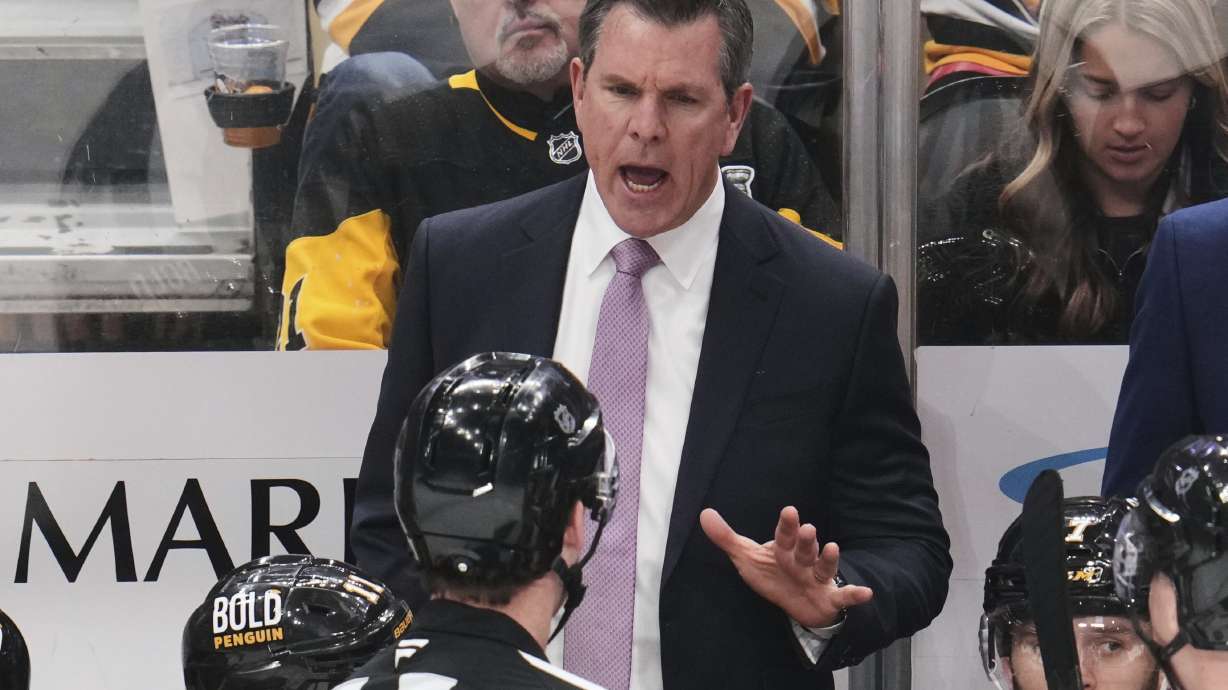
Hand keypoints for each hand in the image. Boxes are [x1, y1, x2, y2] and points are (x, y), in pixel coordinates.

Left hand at [700, 506, 873, 628]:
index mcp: (784, 549)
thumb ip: (727, 538)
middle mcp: (803, 561)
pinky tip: (866, 593)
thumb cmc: (773, 574)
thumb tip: (704, 514)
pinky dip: (854, 595)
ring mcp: (817, 578)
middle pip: (805, 549)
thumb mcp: (747, 558)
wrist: (797, 604)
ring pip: (823, 567)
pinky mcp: (828, 598)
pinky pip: (843, 597)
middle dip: (806, 540)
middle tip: (808, 529)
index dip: (787, 525)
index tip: (789, 510)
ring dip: (829, 559)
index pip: (784, 535)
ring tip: (834, 547)